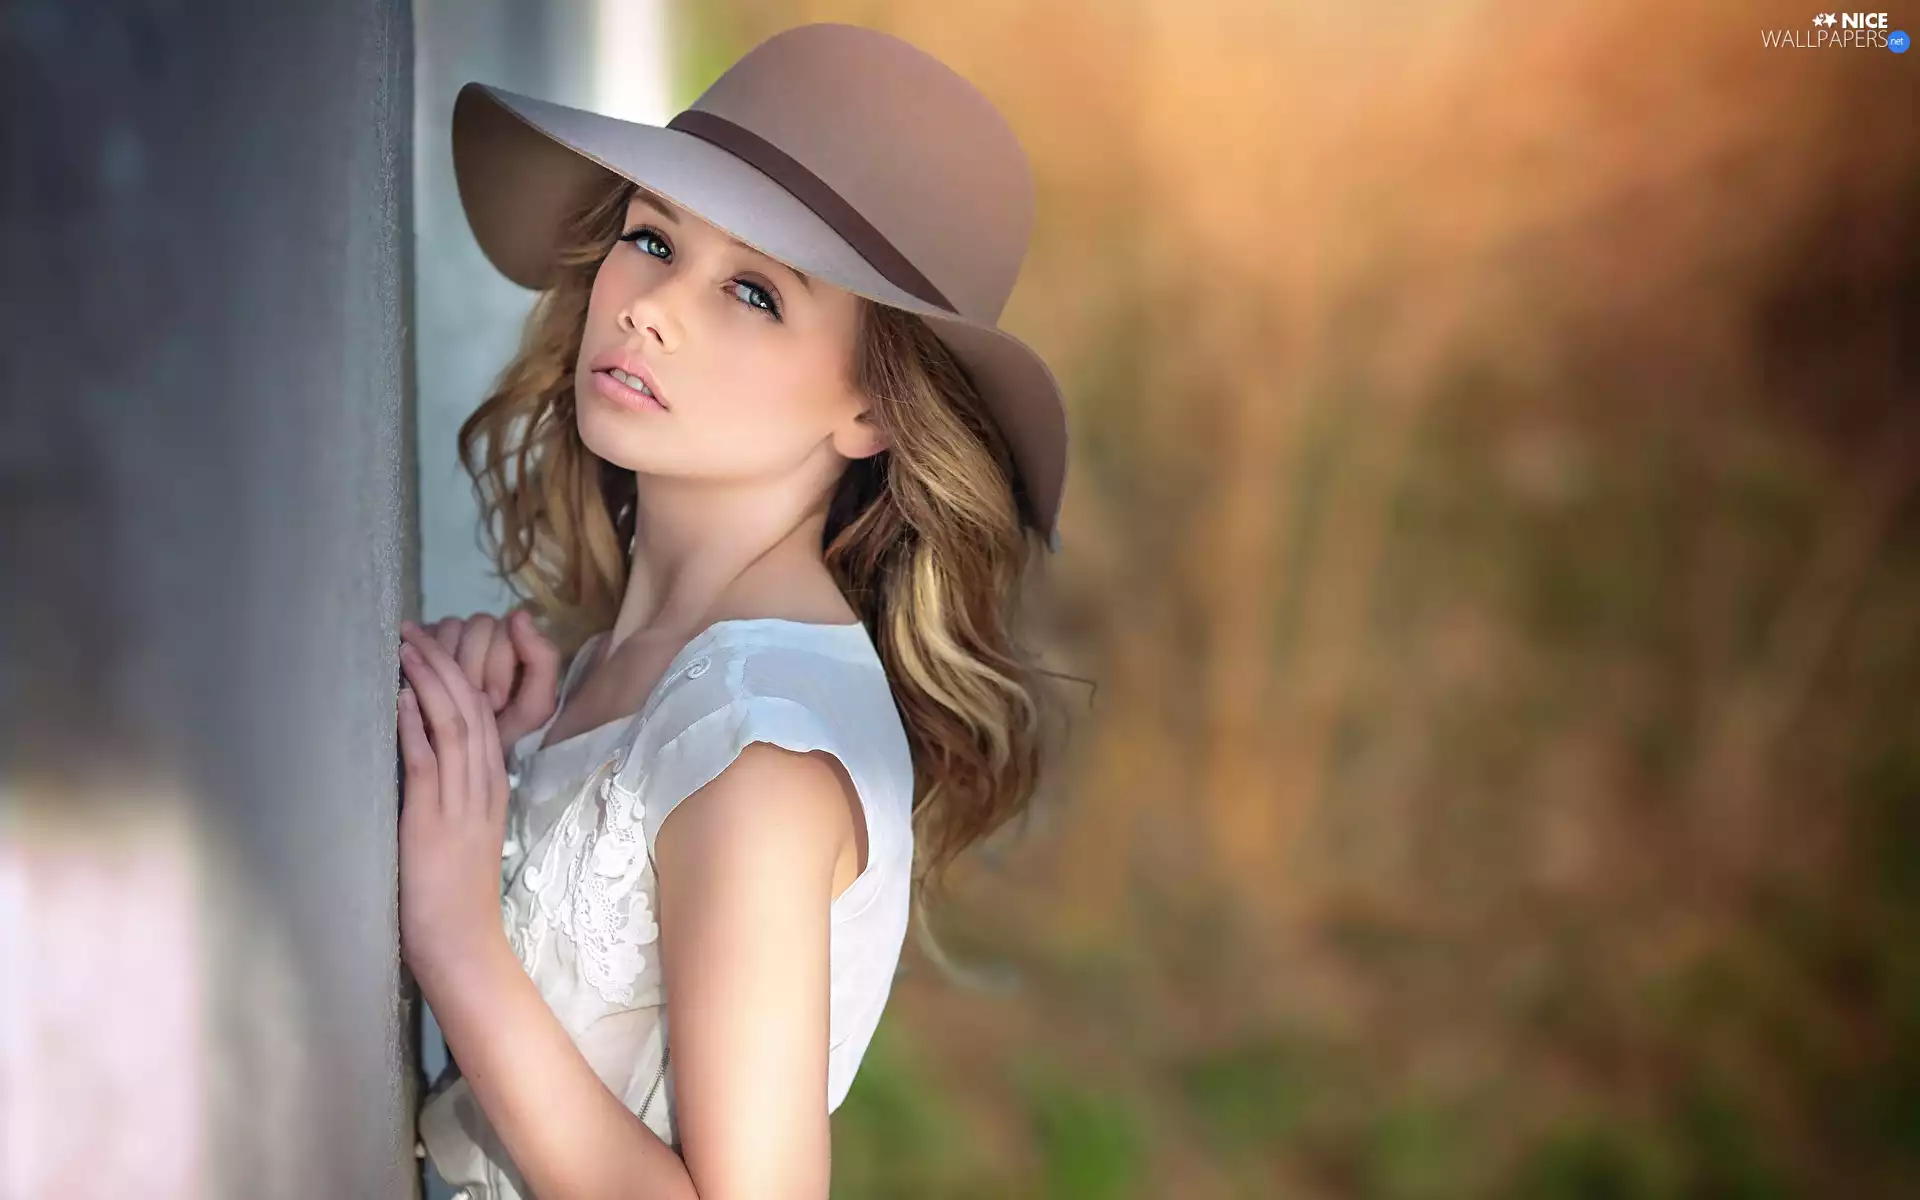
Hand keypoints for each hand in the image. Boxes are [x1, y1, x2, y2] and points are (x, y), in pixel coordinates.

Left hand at [396, 622, 511, 975]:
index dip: (457, 675)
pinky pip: (428, 763)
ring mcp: (462, 803)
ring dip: (428, 683)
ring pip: (454, 726)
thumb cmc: (454, 894)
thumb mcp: (462, 831)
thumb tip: (423, 756)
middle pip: (472, 709)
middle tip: (414, 629)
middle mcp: (484, 786)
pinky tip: (399, 699)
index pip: (483, 715)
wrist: (461, 942)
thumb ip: (451, 792)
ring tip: (406, 648)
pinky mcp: (434, 822)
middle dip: (442, 664)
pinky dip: (414, 727)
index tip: (431, 644)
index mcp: (492, 786)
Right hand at [419, 610, 561, 750]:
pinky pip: (426, 634)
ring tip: (450, 696)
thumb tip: (520, 613)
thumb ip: (541, 661)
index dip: (498, 665)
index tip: (496, 702)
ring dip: (451, 663)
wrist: (463, 761)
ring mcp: (455, 635)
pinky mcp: (426, 643)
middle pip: (480, 625)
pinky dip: (427, 659)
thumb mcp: (533, 707)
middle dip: (476, 667)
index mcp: (517, 644)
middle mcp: (487, 634)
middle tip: (471, 702)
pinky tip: (426, 686)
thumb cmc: (501, 735)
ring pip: (452, 626)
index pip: (507, 629)